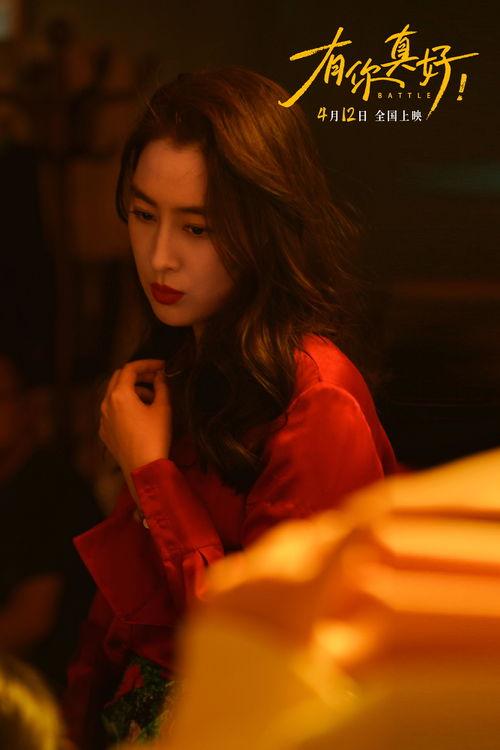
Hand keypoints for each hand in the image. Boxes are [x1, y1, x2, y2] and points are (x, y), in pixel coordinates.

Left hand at [99, 359, 170, 505]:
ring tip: (153, 400)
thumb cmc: (154, 438)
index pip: (130, 368)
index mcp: (120, 395)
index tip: (162, 366)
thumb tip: (160, 376)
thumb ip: (162, 387)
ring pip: (116, 395)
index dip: (147, 364)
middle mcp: (107, 404)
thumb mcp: (163, 408)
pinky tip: (141, 416)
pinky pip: (113, 411)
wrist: (143, 468)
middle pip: (119, 378)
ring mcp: (103, 419)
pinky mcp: (105, 432)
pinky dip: (126, 406)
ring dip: (133, 392)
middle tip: (157, 379)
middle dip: (138, 376)